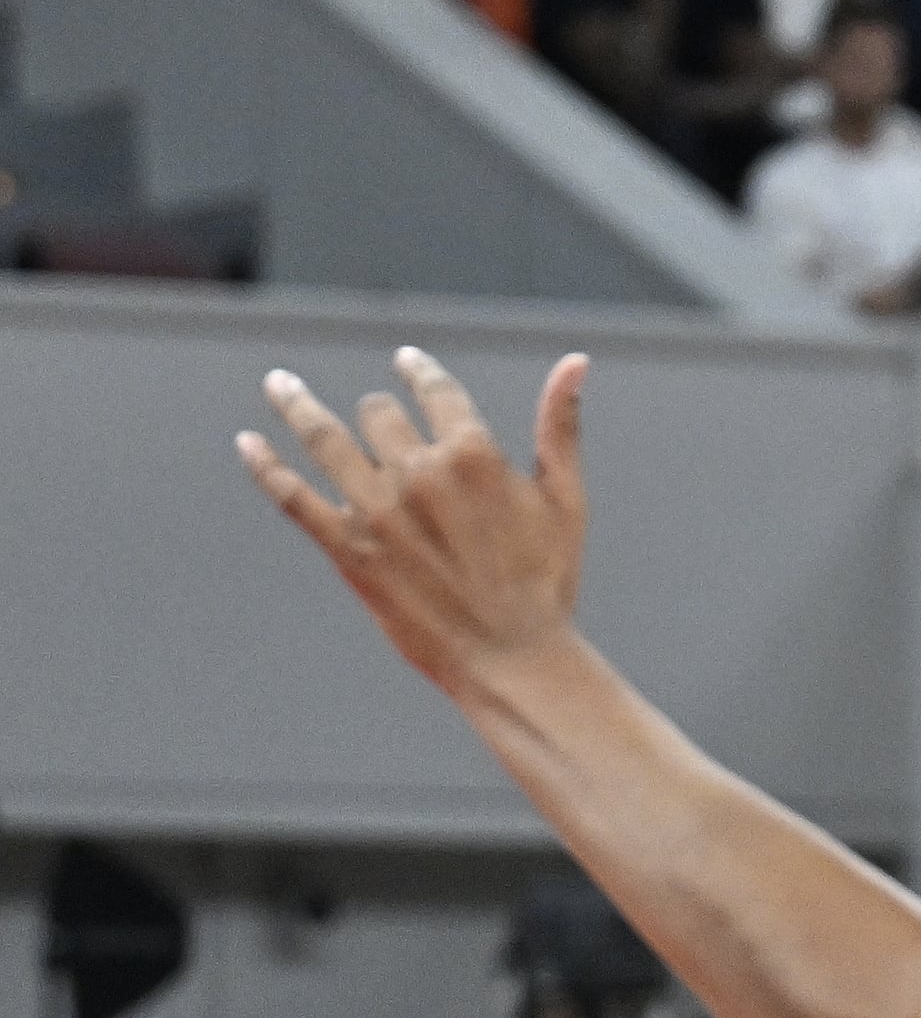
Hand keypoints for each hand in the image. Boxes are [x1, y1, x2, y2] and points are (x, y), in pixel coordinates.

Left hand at [237, 349, 590, 695]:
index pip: (434, 391)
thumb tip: (575, 362)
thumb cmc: (547, 578)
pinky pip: (293, 497)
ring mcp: (376, 511)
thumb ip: (560, 426)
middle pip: (380, 416)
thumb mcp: (565, 497)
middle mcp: (418, 474)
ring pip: (324, 439)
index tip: (406, 361)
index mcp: (473, 454)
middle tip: (382, 420)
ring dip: (296, 405)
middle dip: (381, 414)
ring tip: (277, 384)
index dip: (419, 371)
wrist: (511, 656)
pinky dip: (266, 466)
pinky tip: (247, 443)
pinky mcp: (347, 550)